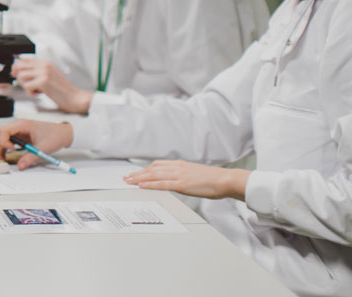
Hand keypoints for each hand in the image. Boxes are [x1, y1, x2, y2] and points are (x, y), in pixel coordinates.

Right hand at [0, 119, 72, 168]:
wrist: (64, 134)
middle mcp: (19, 127)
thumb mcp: (43, 148)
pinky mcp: (22, 138)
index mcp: (23, 125)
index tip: (10, 149)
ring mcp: (20, 132)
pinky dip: (5, 150)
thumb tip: (20, 165)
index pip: (5, 130)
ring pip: (4, 139)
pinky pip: (10, 143)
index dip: (4, 141)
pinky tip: (4, 158)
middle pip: (1, 135)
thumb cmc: (55, 135)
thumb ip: (30, 157)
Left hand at [11, 56, 93, 113]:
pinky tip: (39, 93)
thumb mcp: (49, 76)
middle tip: (26, 84)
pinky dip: (30, 92)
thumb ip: (37, 72)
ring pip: (21, 76)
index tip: (15, 75)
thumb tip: (20, 71)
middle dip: (18, 77)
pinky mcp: (43, 81)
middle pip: (18, 66)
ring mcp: (44, 72)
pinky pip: (27, 86)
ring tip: (35, 90)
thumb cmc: (63, 90)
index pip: (23, 59)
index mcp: (45, 63)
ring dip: (25, 85)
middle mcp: (44, 65)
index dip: (16, 68)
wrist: (75, 98)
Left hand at [124, 161, 249, 200]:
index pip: (157, 165)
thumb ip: (183, 175)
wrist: (225, 180)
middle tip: (126, 178)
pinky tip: (141, 186)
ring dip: (139, 179)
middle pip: (152, 169)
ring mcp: (179, 176)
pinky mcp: (182, 185)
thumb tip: (176, 181)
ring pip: (153, 175)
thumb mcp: (195, 173)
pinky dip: (150, 185)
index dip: (144, 169)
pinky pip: (162, 184)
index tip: (136, 173)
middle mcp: (177, 168)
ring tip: (129, 182)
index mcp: (180, 164)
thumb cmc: (213, 179)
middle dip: (137, 174)